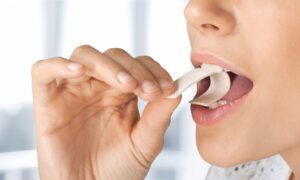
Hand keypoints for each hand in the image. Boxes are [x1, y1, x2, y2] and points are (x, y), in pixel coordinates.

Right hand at [31, 45, 180, 179]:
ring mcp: (73, 91)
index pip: (138, 65)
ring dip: (108, 65)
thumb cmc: (117, 171)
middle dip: (135, 69)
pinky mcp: (47, 101)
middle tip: (149, 89)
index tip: (168, 88)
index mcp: (122, 95)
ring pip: (85, 56)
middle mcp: (99, 88)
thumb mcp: (144, 145)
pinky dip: (59, 65)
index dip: (154, 70)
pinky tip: (79, 71)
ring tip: (126, 85)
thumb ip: (159, 118)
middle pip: (114, 56)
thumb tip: (177, 91)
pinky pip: (44, 71)